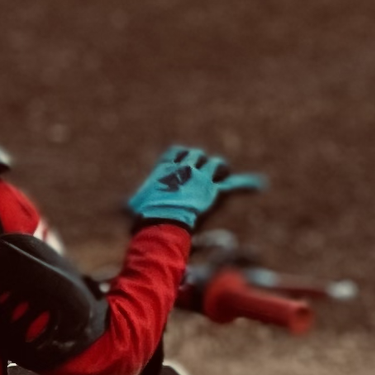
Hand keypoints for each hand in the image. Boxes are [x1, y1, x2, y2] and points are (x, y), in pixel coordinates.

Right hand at [126, 146, 264, 229]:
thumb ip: (124, 206)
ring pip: (217, 165)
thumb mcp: (129, 209)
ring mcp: (202, 179)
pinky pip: (235, 184)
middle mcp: (185, 168)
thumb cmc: (142, 217)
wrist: (161, 222)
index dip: (180, 157)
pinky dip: (248, 184)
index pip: (176, 152)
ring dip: (220, 172)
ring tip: (220, 183)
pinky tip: (259, 185)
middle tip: (203, 179)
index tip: (181, 165)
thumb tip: (114, 208)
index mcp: (165, 168)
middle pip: (198, 156)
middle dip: (201, 164)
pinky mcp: (216, 193)